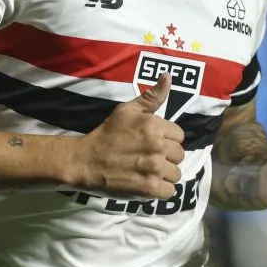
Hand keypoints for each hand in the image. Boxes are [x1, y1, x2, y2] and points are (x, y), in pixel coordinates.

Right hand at [72, 73, 185, 198]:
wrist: (87, 161)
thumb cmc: (108, 133)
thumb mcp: (128, 110)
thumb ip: (152, 96)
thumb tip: (168, 75)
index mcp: (155, 125)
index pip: (179, 135)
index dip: (167, 139)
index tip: (153, 142)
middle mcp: (158, 146)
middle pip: (180, 155)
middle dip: (167, 157)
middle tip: (149, 157)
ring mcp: (154, 168)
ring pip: (176, 174)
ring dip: (165, 174)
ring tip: (148, 171)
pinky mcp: (149, 189)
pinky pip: (170, 191)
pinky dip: (161, 190)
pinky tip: (148, 183)